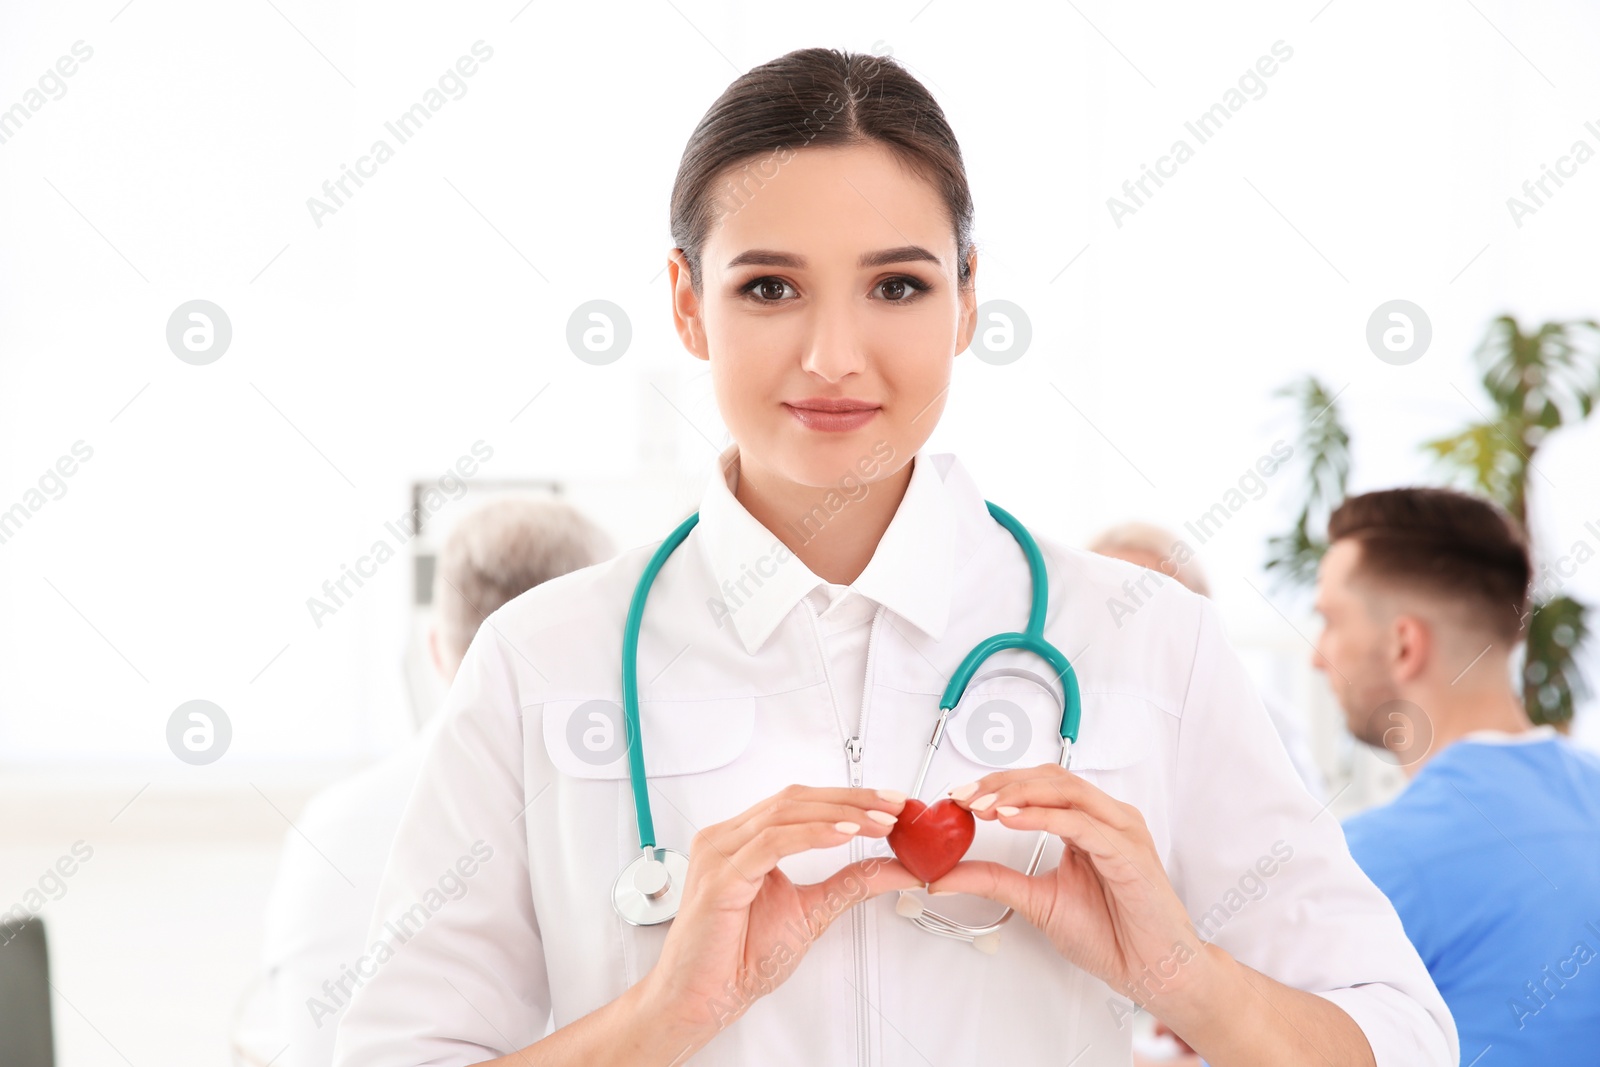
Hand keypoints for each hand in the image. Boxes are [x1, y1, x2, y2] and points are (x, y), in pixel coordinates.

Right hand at [644, 784, 921, 1046]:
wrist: (702, 999)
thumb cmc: (738, 958)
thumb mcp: (812, 911)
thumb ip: (850, 883)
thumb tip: (894, 866)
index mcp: (743, 840)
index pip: (800, 802)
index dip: (848, 797)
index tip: (889, 802)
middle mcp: (727, 838)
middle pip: (795, 799)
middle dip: (851, 799)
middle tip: (893, 807)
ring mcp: (719, 853)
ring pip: (786, 813)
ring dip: (840, 814)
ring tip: (878, 823)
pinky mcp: (720, 877)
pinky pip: (771, 844)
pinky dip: (812, 835)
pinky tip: (843, 835)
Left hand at [927, 764, 1207, 1009]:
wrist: (1151, 971)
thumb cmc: (1111, 936)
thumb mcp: (1036, 901)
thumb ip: (994, 881)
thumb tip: (945, 874)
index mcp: (1088, 824)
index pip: (1039, 785)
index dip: (997, 784)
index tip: (959, 797)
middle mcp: (1107, 820)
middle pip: (1050, 778)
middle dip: (1001, 782)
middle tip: (964, 798)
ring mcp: (1121, 831)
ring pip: (1065, 790)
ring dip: (1018, 793)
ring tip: (983, 806)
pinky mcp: (1129, 852)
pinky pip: (1081, 823)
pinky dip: (1043, 817)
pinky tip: (1012, 820)